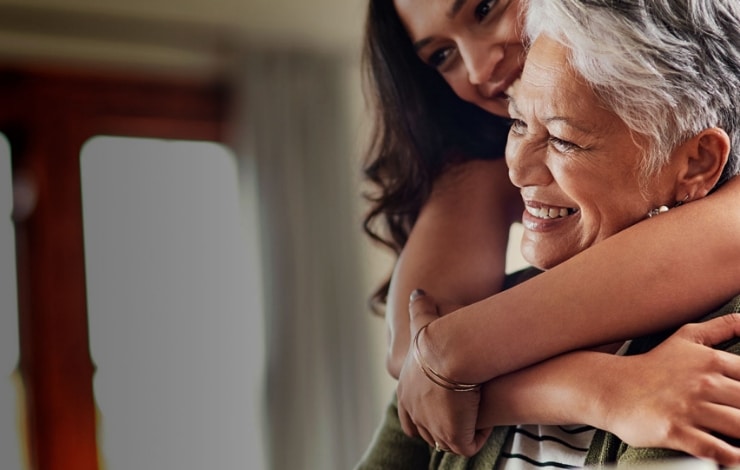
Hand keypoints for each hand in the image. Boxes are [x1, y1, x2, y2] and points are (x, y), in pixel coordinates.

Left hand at [396, 290, 491, 455]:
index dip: (424, 415)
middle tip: (464, 414)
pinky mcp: (453, 437)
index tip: (443, 406)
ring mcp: (433, 428)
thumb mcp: (424, 321)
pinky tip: (487, 420)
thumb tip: (418, 292)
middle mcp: (415, 414)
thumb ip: (419, 308)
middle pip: (427, 433)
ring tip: (477, 416)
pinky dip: (478, 436)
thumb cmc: (438, 336)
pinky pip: (467, 445)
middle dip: (444, 426)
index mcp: (406, 393)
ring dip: (462, 430)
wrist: (450, 352)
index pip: (409, 417)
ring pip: (447, 441)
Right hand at [603, 313, 739, 465]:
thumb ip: (722, 327)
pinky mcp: (676, 431)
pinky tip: (736, 459)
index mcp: (711, 361)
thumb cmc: (652, 366)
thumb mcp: (686, 338)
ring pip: (739, 426)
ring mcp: (690, 408)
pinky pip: (715, 449)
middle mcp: (703, 383)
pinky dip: (731, 457)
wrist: (611, 388)